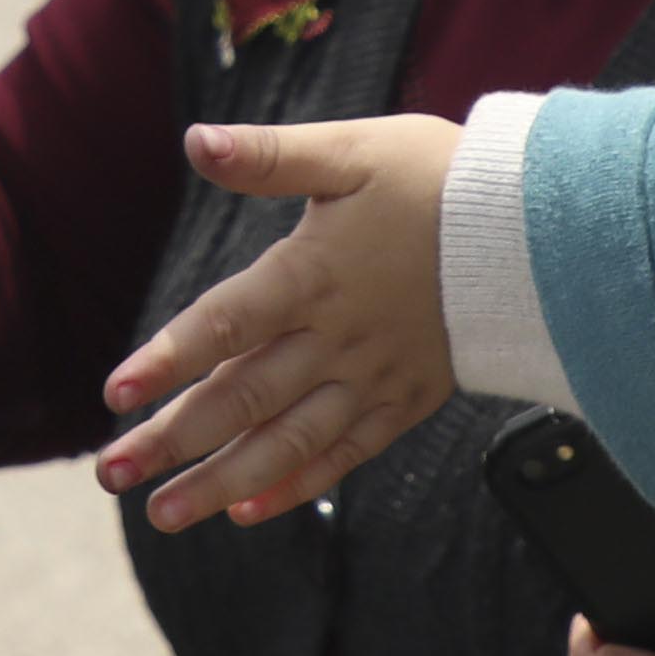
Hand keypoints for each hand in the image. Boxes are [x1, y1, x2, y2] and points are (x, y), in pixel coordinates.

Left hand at [96, 115, 461, 529]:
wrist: (541, 228)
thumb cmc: (439, 179)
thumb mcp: (351, 150)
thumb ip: (269, 155)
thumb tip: (195, 140)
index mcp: (313, 275)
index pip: (226, 324)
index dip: (169, 358)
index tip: (115, 394)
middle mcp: (338, 337)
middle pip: (244, 397)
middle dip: (175, 439)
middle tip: (114, 473)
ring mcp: (373, 377)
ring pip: (288, 441)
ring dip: (222, 481)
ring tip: (166, 515)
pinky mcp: (407, 400)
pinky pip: (345, 453)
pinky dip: (297, 485)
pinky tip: (250, 511)